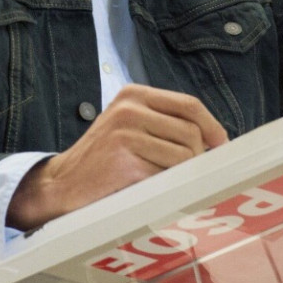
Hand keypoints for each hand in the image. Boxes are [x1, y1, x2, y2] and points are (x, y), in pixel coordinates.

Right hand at [7, 85, 227, 230]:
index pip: (188, 104)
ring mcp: (125, 134)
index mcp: (133, 94)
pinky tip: (149, 188)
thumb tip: (214, 137)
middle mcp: (129, 109)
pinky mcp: (124, 161)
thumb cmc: (103, 158)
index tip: (221, 143)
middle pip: (190, 131)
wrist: (61, 184)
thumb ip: (164, 123)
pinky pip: (165, 175)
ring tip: (163, 180)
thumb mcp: (130, 125)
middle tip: (188, 171)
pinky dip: (165, 186)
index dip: (211, 125)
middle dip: (197, 155)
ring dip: (181, 174)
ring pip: (183, 155)